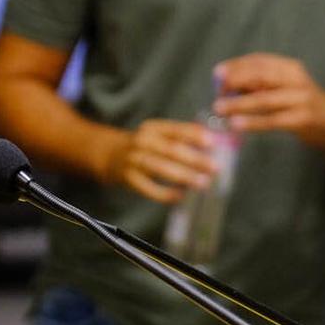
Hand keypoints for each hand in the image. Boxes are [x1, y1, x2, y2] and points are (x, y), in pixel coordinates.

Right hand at [101, 118, 216, 203]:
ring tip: (202, 183)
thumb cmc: (144, 146)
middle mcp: (141, 141)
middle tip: (214, 168)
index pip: (175, 130)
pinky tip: (180, 196)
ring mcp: (133, 159)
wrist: (110, 155)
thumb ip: (182, 136)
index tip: (212, 142)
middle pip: (170, 149)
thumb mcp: (158, 134)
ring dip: (183, 176)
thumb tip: (215, 142)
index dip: (193, 135)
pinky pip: (148, 188)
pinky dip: (165, 193)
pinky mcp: (128, 178)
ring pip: (160, 167)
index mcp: (152, 128)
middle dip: (194, 159)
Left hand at [214, 53, 324, 149]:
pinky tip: (237, 124)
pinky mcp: (302, 119)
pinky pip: (273, 120)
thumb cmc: (299, 102)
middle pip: (261, 76)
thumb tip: (226, 84)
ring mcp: (301, 99)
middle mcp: (296, 79)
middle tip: (218, 90)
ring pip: (265, 99)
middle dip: (236, 81)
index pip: (260, 61)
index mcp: (289, 67)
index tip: (217, 73)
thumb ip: (258, 83)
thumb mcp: (283, 86)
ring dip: (239, 103)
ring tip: (219, 107)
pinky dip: (253, 122)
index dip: (237, 66)